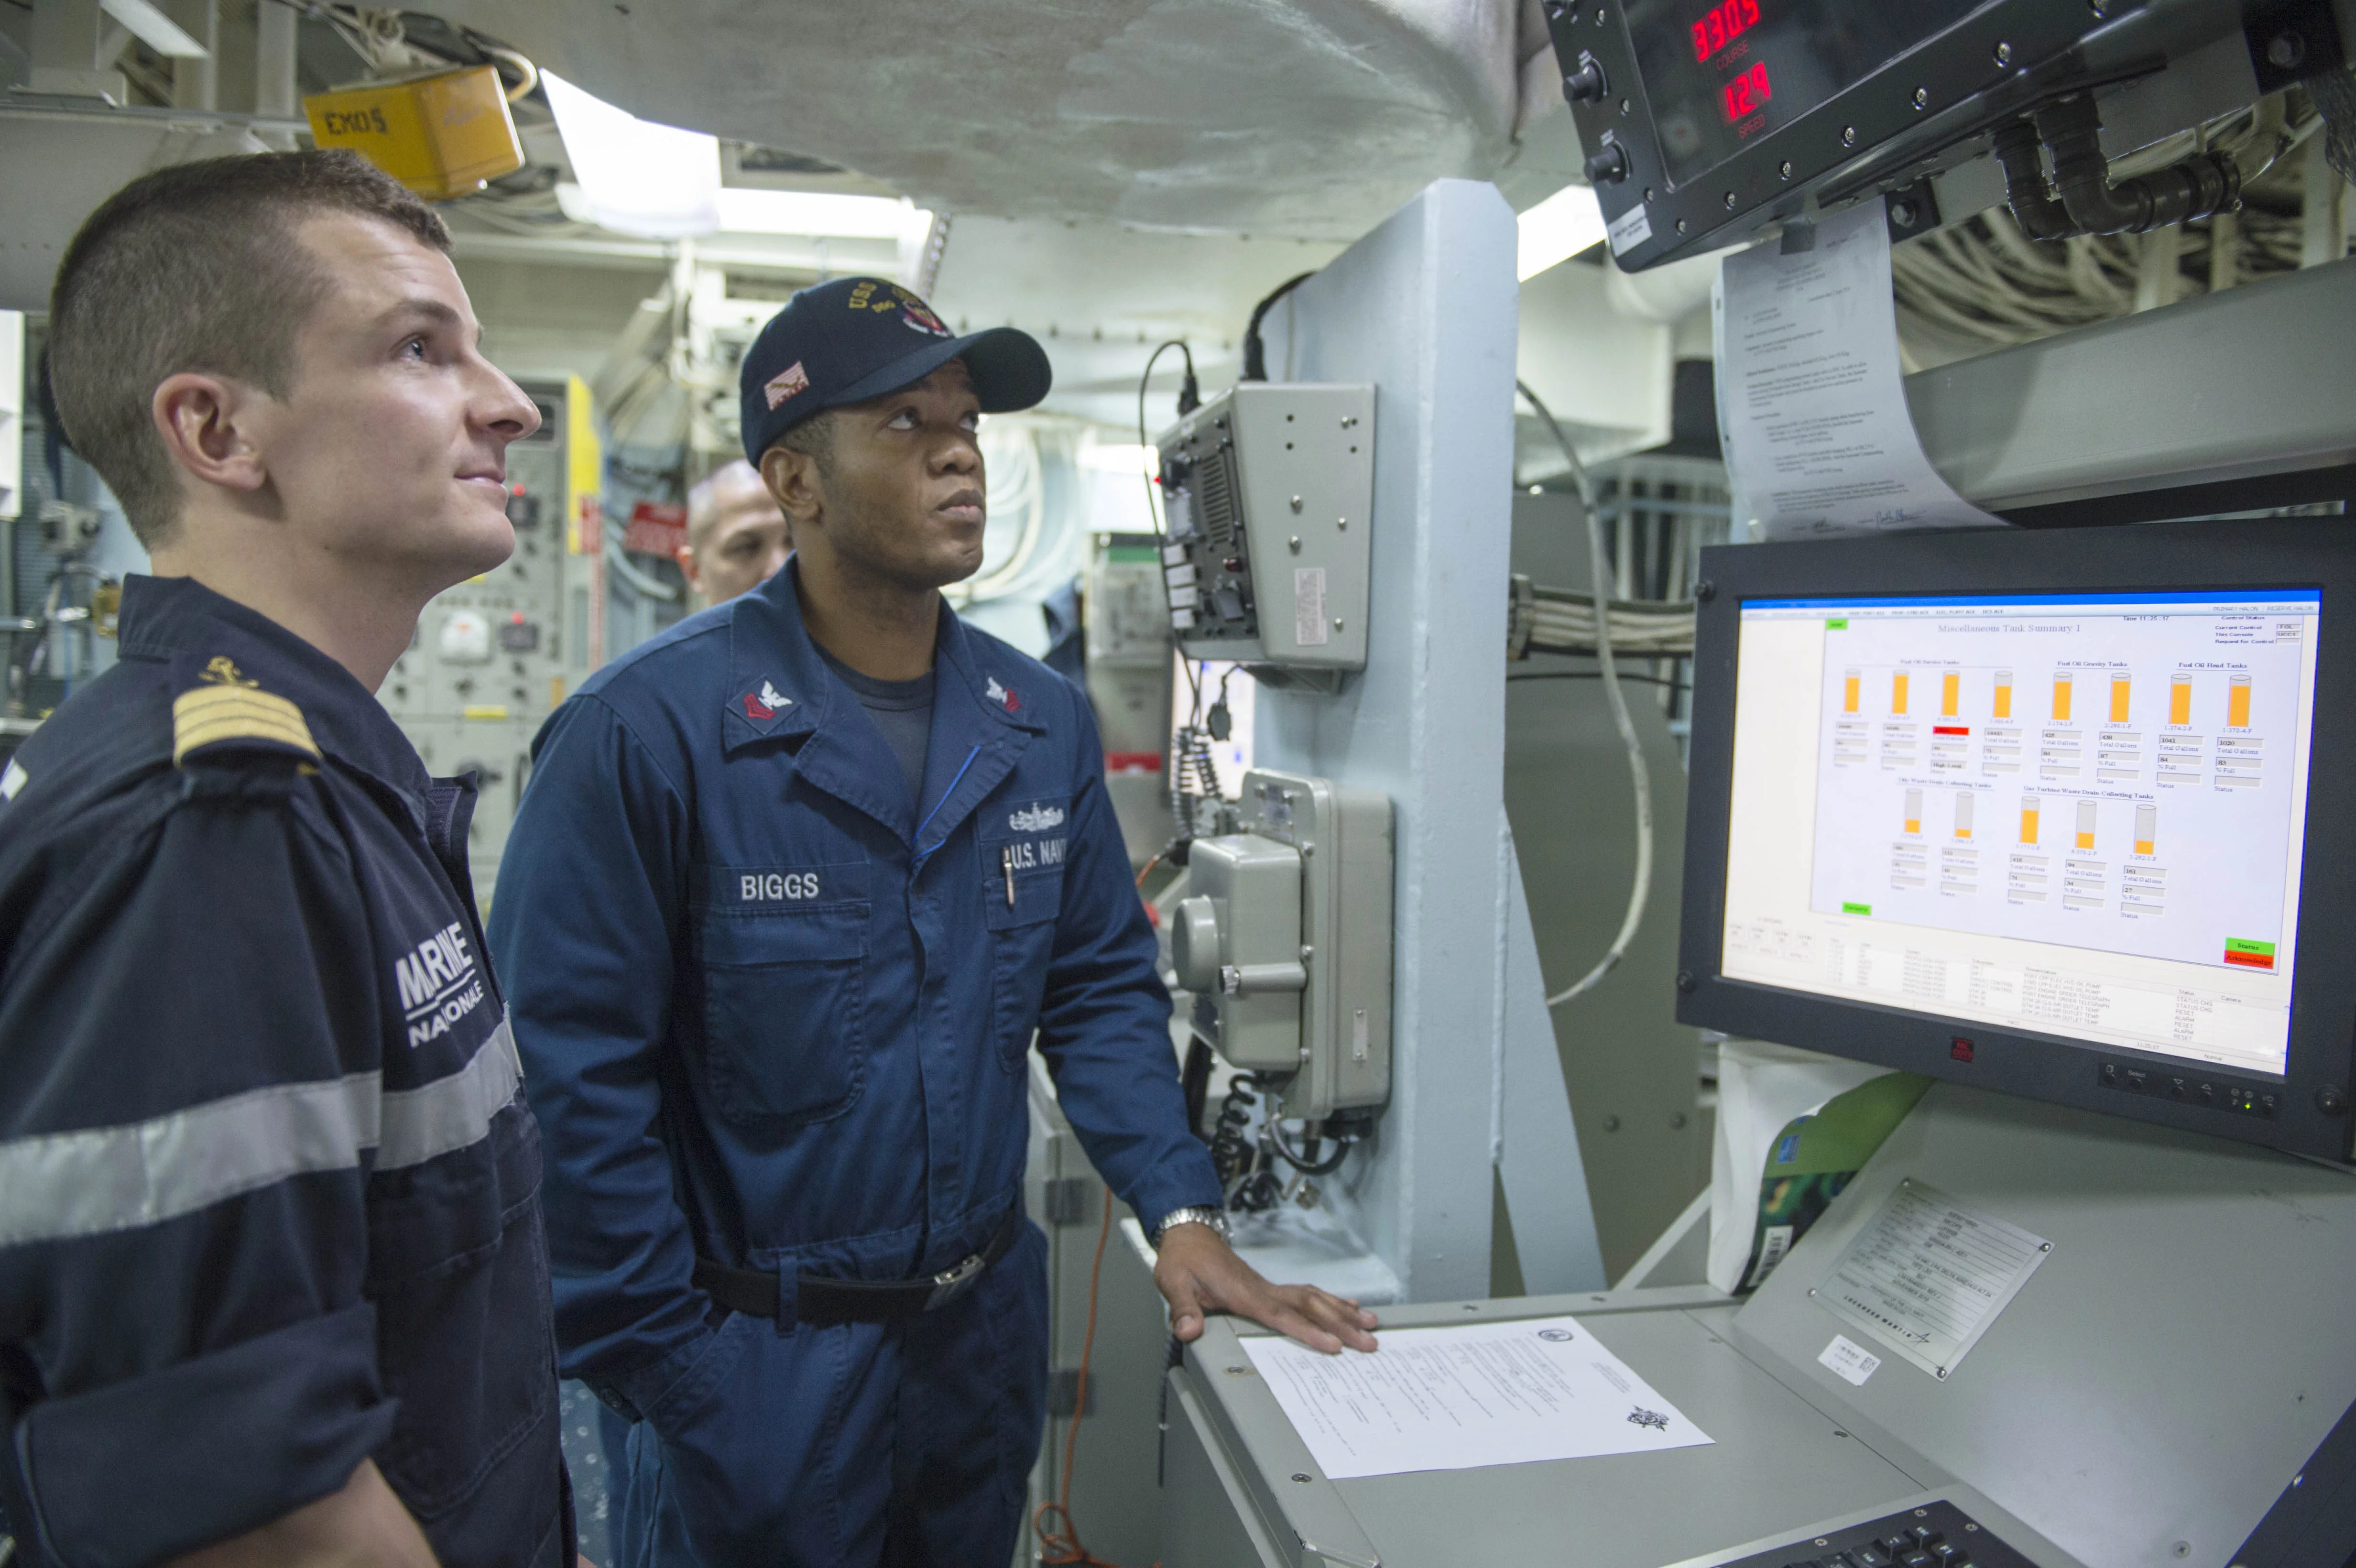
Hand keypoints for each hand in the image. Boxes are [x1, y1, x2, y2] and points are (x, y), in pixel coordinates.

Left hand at [1153, 1222, 1377, 1353]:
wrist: (1188, 1235)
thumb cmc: (1183, 1260)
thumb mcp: (1173, 1283)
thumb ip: (1183, 1308)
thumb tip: (1188, 1332)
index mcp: (1244, 1293)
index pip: (1282, 1316)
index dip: (1309, 1331)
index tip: (1334, 1344)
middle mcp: (1264, 1290)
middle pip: (1311, 1307)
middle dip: (1342, 1324)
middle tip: (1370, 1341)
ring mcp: (1270, 1287)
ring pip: (1315, 1298)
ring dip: (1343, 1312)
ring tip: (1372, 1323)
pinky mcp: (1270, 1288)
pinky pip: (1308, 1294)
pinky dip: (1332, 1301)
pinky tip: (1350, 1306)